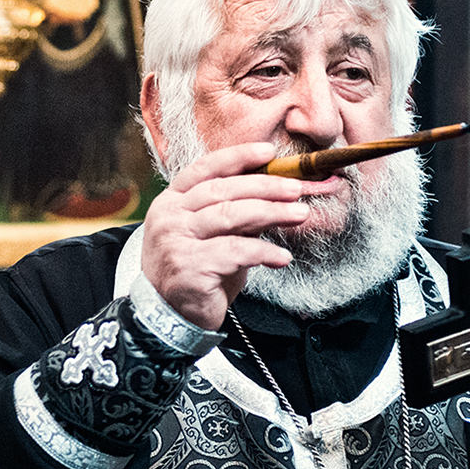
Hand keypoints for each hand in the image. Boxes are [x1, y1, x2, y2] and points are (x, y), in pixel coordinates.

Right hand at [140, 141, 337, 330]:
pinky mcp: (190, 267)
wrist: (170, 315)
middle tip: (296, 189)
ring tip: (299, 215)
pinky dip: (264, 253)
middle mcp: (169, 217)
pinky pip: (236, 252)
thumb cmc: (196, 270)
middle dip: (265, 187)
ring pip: (230, 216)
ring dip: (271, 213)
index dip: (237, 157)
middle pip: (223, 191)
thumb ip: (235, 213)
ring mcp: (176, 242)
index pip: (204, 169)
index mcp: (171, 201)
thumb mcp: (212, 235)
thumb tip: (278, 193)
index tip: (268, 153)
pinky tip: (282, 258)